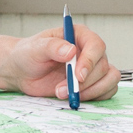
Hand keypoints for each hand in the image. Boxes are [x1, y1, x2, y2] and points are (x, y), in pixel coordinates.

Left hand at [0, 21, 118, 102]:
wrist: (23, 72)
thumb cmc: (29, 55)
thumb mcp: (35, 48)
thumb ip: (52, 47)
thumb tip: (71, 51)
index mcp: (79, 36)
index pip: (96, 46)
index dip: (90, 62)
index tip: (78, 76)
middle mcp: (89, 51)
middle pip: (103, 66)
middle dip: (84, 83)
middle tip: (61, 90)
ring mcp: (92, 68)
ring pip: (110, 79)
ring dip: (91, 92)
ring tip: (66, 95)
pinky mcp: (92, 83)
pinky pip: (107, 90)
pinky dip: (95, 97)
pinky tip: (76, 97)